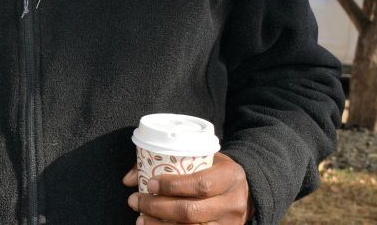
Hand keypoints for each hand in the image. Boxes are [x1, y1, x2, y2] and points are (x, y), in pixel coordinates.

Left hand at [122, 152, 253, 223]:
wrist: (246, 191)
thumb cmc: (215, 170)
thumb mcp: (201, 158)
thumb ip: (167, 162)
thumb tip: (130, 178)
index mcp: (230, 177)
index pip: (200, 184)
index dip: (172, 186)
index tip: (149, 183)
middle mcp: (233, 203)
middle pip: (192, 211)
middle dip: (158, 207)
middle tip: (135, 201)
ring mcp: (230, 224)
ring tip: (140, 219)